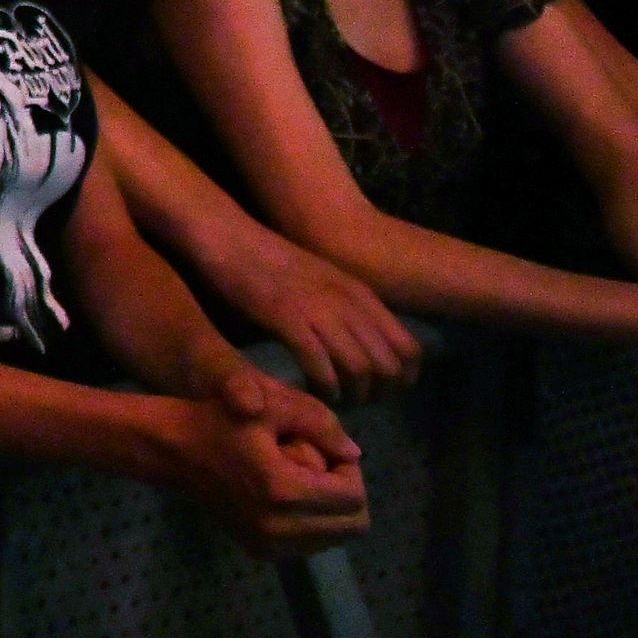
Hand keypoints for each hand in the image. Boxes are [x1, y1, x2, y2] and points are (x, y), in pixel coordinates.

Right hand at [153, 375, 370, 557]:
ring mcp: (269, 545)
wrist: (169, 450)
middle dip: (346, 493)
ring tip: (301, 480)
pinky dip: (311, 522)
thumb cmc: (217, 420)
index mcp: (284, 492)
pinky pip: (310, 545)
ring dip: (330, 509)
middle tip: (320, 466)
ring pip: (335, 539)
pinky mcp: (260, 551)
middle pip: (352, 526)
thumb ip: (321, 424)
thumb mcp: (269, 406)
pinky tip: (288, 497)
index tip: (324, 449)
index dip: (350, 469)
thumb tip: (356, 454)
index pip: (354, 497)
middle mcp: (280, 528)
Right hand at [206, 230, 421, 404]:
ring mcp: (318, 309)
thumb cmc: (269, 260)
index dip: (403, 379)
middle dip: (379, 394)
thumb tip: (360, 347)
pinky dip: (323, 387)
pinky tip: (314, 392)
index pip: (409, 350)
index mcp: (361, 294)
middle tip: (359, 403)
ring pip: (359, 368)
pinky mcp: (286, 317)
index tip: (383, 391)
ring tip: (337, 402)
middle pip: (389, 366)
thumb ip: (344, 308)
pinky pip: (320, 364)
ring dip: (352, 395)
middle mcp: (348, 302)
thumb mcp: (321, 281)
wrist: (228, 234)